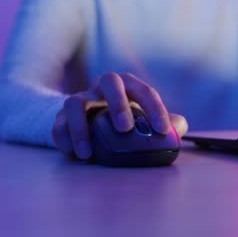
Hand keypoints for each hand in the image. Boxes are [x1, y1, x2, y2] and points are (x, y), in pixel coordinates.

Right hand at [52, 72, 187, 159]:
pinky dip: (64, 140)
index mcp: (126, 86)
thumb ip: (166, 122)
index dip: (155, 108)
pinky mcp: (60, 117)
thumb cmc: (122, 118)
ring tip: (89, 153)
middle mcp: (101, 88)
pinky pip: (58, 125)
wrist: (85, 118)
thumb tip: (180, 126)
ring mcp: (80, 100)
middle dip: (118, 103)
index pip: (143, 90)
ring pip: (74, 102)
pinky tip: (75, 155)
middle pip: (109, 80)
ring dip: (81, 128)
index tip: (162, 130)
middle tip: (124, 129)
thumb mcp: (144, 118)